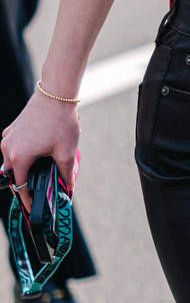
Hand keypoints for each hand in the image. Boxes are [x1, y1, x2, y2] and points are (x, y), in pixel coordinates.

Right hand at [0, 91, 79, 212]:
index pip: (20, 186)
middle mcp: (8, 148)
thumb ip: (65, 174)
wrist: (56, 94)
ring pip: (12, 161)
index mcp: (19, 157)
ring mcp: (8, 137)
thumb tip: (67, 188)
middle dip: (26, 183)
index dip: (28, 199)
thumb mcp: (67, 153)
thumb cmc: (61, 122)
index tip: (34, 208)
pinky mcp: (12, 129)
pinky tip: (39, 155)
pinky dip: (22, 155)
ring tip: (43, 171)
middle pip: (14, 175)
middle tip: (42, 189)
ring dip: (24, 168)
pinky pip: (13, 148)